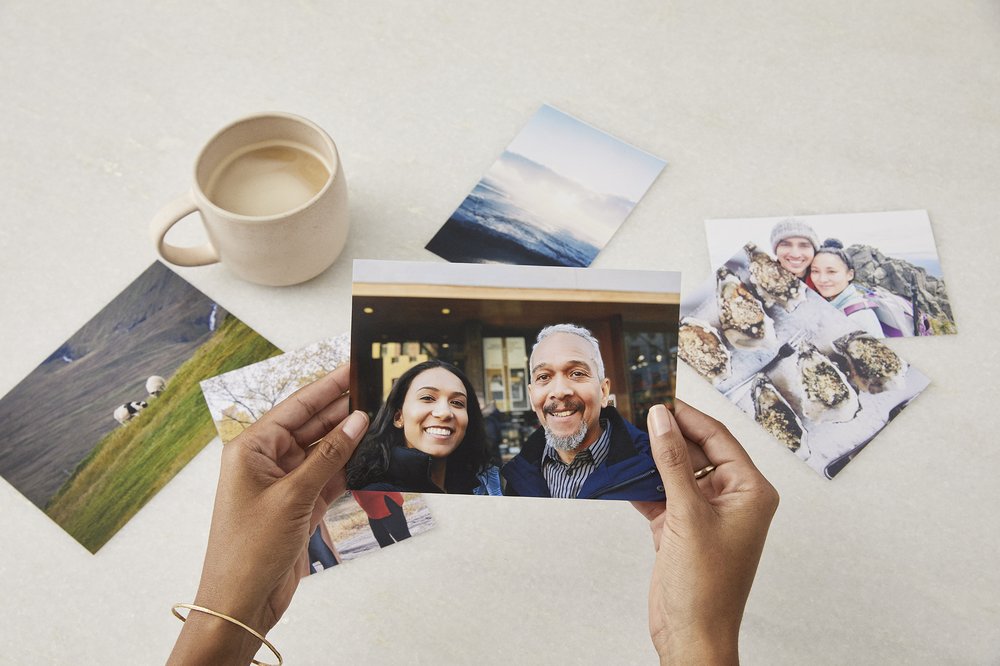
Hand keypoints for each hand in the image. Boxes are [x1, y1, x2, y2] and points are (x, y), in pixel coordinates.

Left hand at [168, 364, 368, 664]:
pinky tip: (371, 454)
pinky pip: (328, 477)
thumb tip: (357, 419)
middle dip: (342, 409)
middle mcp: (267, 461)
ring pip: (323, 451)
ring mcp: (285, 483)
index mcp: (251, 448)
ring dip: (349, 438)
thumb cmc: (250, 549)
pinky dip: (348, 467)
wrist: (242, 602)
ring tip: (381, 418)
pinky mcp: (300, 505)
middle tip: (377, 391)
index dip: (327, 386)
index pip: (296, 406)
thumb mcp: (292, 496)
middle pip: (311, 425)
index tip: (354, 367)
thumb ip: (328, 456)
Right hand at [632, 401, 778, 664]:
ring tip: (623, 438)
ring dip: (651, 459)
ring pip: (676, 471)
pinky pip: (662, 494)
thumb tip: (661, 420)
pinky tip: (622, 473)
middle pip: (696, 451)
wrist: (691, 636)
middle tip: (634, 415)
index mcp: (750, 491)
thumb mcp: (688, 515)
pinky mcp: (682, 527)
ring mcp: (705, 513)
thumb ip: (672, 463)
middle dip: (666, 435)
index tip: (657, 398)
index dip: (687, 416)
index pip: (717, 438)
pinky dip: (642, 485)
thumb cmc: (706, 588)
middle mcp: (732, 498)